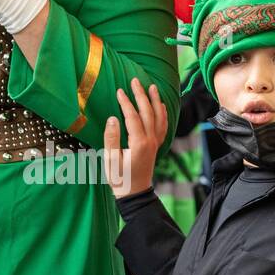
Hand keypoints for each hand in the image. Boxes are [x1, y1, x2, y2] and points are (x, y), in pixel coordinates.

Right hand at [103, 77, 166, 198]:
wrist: (135, 193)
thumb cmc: (120, 178)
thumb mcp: (111, 160)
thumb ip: (111, 138)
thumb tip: (113, 118)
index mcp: (138, 143)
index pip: (132, 116)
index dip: (126, 102)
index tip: (119, 90)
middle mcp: (150, 141)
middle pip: (147, 112)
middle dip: (141, 95)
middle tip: (135, 80)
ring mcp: (156, 143)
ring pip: (158, 117)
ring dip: (155, 100)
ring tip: (151, 86)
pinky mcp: (157, 146)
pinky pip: (163, 126)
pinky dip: (163, 113)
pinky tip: (160, 105)